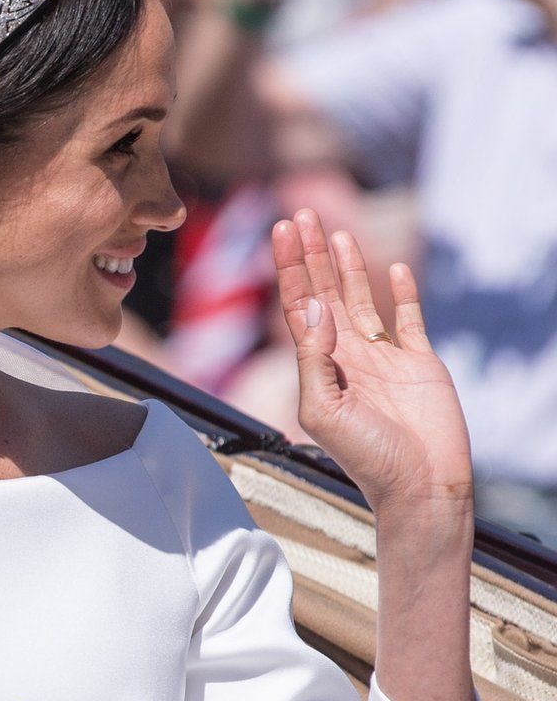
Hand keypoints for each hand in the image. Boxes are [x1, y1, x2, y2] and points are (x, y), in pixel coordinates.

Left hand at [271, 209, 472, 515]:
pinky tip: (394, 269)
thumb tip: (313, 306)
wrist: (420, 485)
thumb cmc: (367, 457)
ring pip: (363, 300)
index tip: (279, 231)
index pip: (298, 307)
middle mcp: (349, 357)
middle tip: (300, 215)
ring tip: (336, 232)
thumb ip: (313, 357)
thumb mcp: (323, 410)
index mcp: (321, 367)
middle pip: (325, 294)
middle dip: (310, 256)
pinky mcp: (421, 363)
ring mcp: (385, 358)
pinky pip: (410, 320)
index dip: (288, 269)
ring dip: (349, 266)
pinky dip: (404, 294)